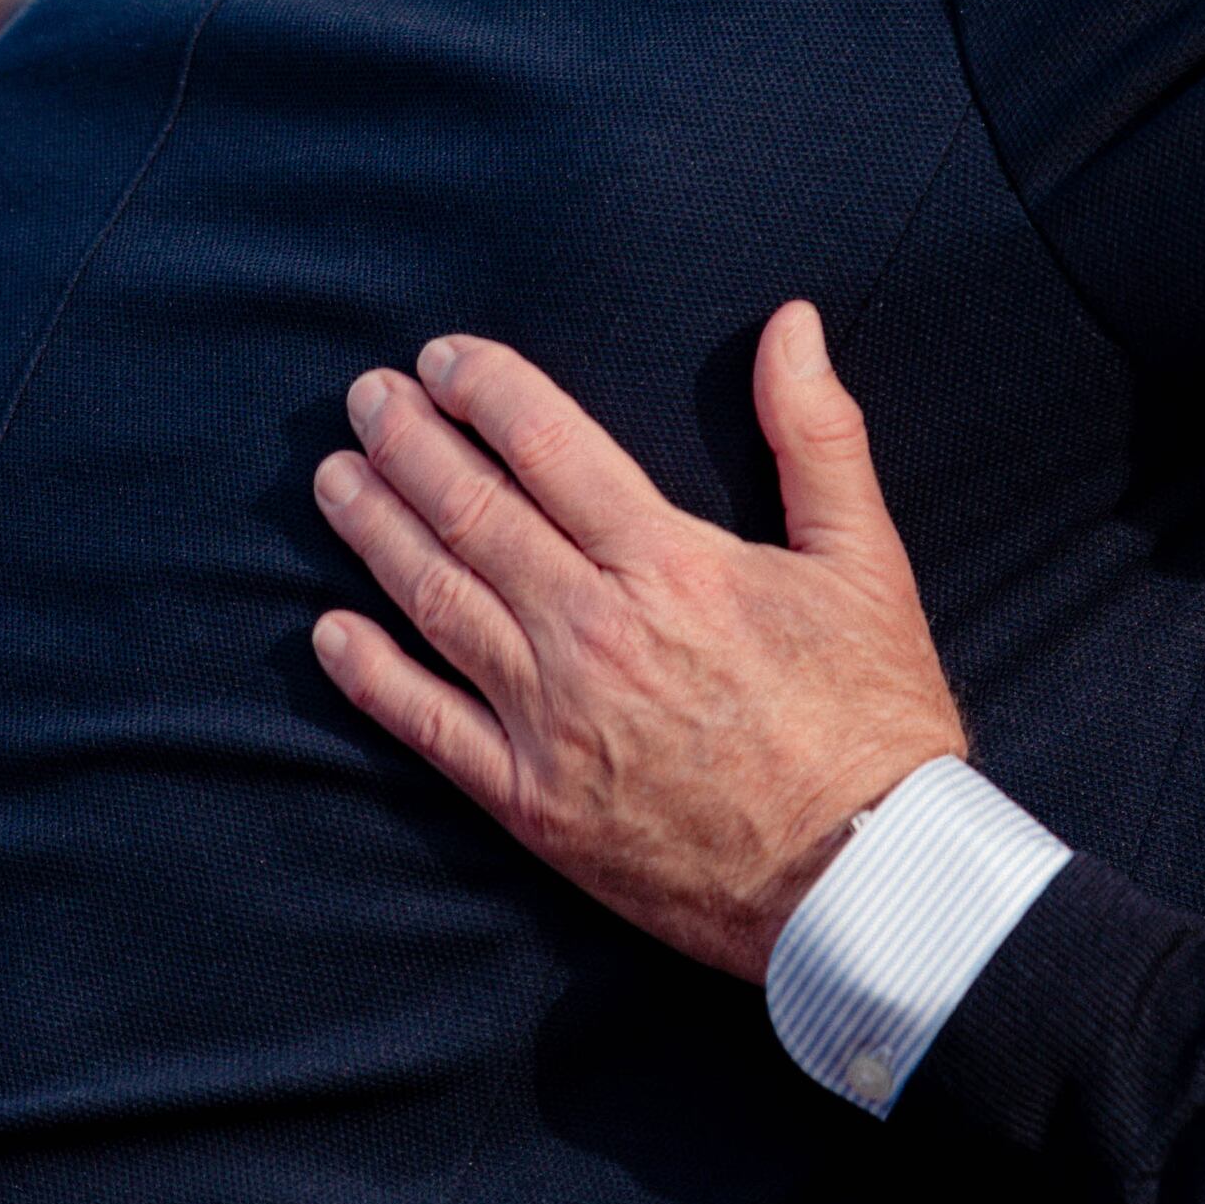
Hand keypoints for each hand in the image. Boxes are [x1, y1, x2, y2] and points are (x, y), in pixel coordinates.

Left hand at [307, 304, 966, 979]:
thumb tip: (792, 325)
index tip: (441, 360)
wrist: (866, 879)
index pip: (546, 445)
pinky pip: (427, 727)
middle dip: (408, 443)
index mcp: (669, 563)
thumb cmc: (874, 720)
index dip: (484, 389)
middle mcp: (593, 631)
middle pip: (471, 511)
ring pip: (436, 601)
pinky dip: (370, 676)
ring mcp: (552, 721)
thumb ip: (818, 434)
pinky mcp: (533, 804)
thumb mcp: (866, 561)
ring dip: (374, 531)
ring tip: (336, 480)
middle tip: (367, 400)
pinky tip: (330, 633)